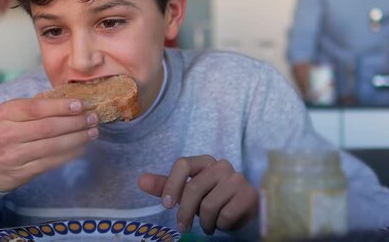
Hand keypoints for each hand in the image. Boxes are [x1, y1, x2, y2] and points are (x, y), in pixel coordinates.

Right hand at [0, 98, 98, 191]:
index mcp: (5, 114)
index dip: (62, 106)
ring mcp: (15, 155)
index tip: (82, 105)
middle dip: (76, 123)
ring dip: (78, 139)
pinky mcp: (21, 173)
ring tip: (93, 132)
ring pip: (53, 147)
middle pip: (49, 127)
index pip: (37, 108)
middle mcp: (9, 134)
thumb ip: (31, 106)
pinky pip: (51, 163)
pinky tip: (81, 148)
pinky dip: (69, 155)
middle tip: (94, 118)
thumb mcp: (6, 114)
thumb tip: (64, 98)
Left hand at [137, 155, 257, 234]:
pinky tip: (224, 223)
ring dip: (206, 223)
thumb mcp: (188, 193)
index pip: (183, 164)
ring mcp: (237, 179)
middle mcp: (222, 165)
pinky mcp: (248, 195)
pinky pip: (225, 215)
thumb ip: (166, 186)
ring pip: (209, 205)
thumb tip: (140, 180)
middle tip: (183, 227)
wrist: (246, 210)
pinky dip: (221, 225)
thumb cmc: (214, 199)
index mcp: (205, 161)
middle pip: (193, 188)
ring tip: (210, 224)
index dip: (171, 185)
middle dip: (185, 213)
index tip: (166, 206)